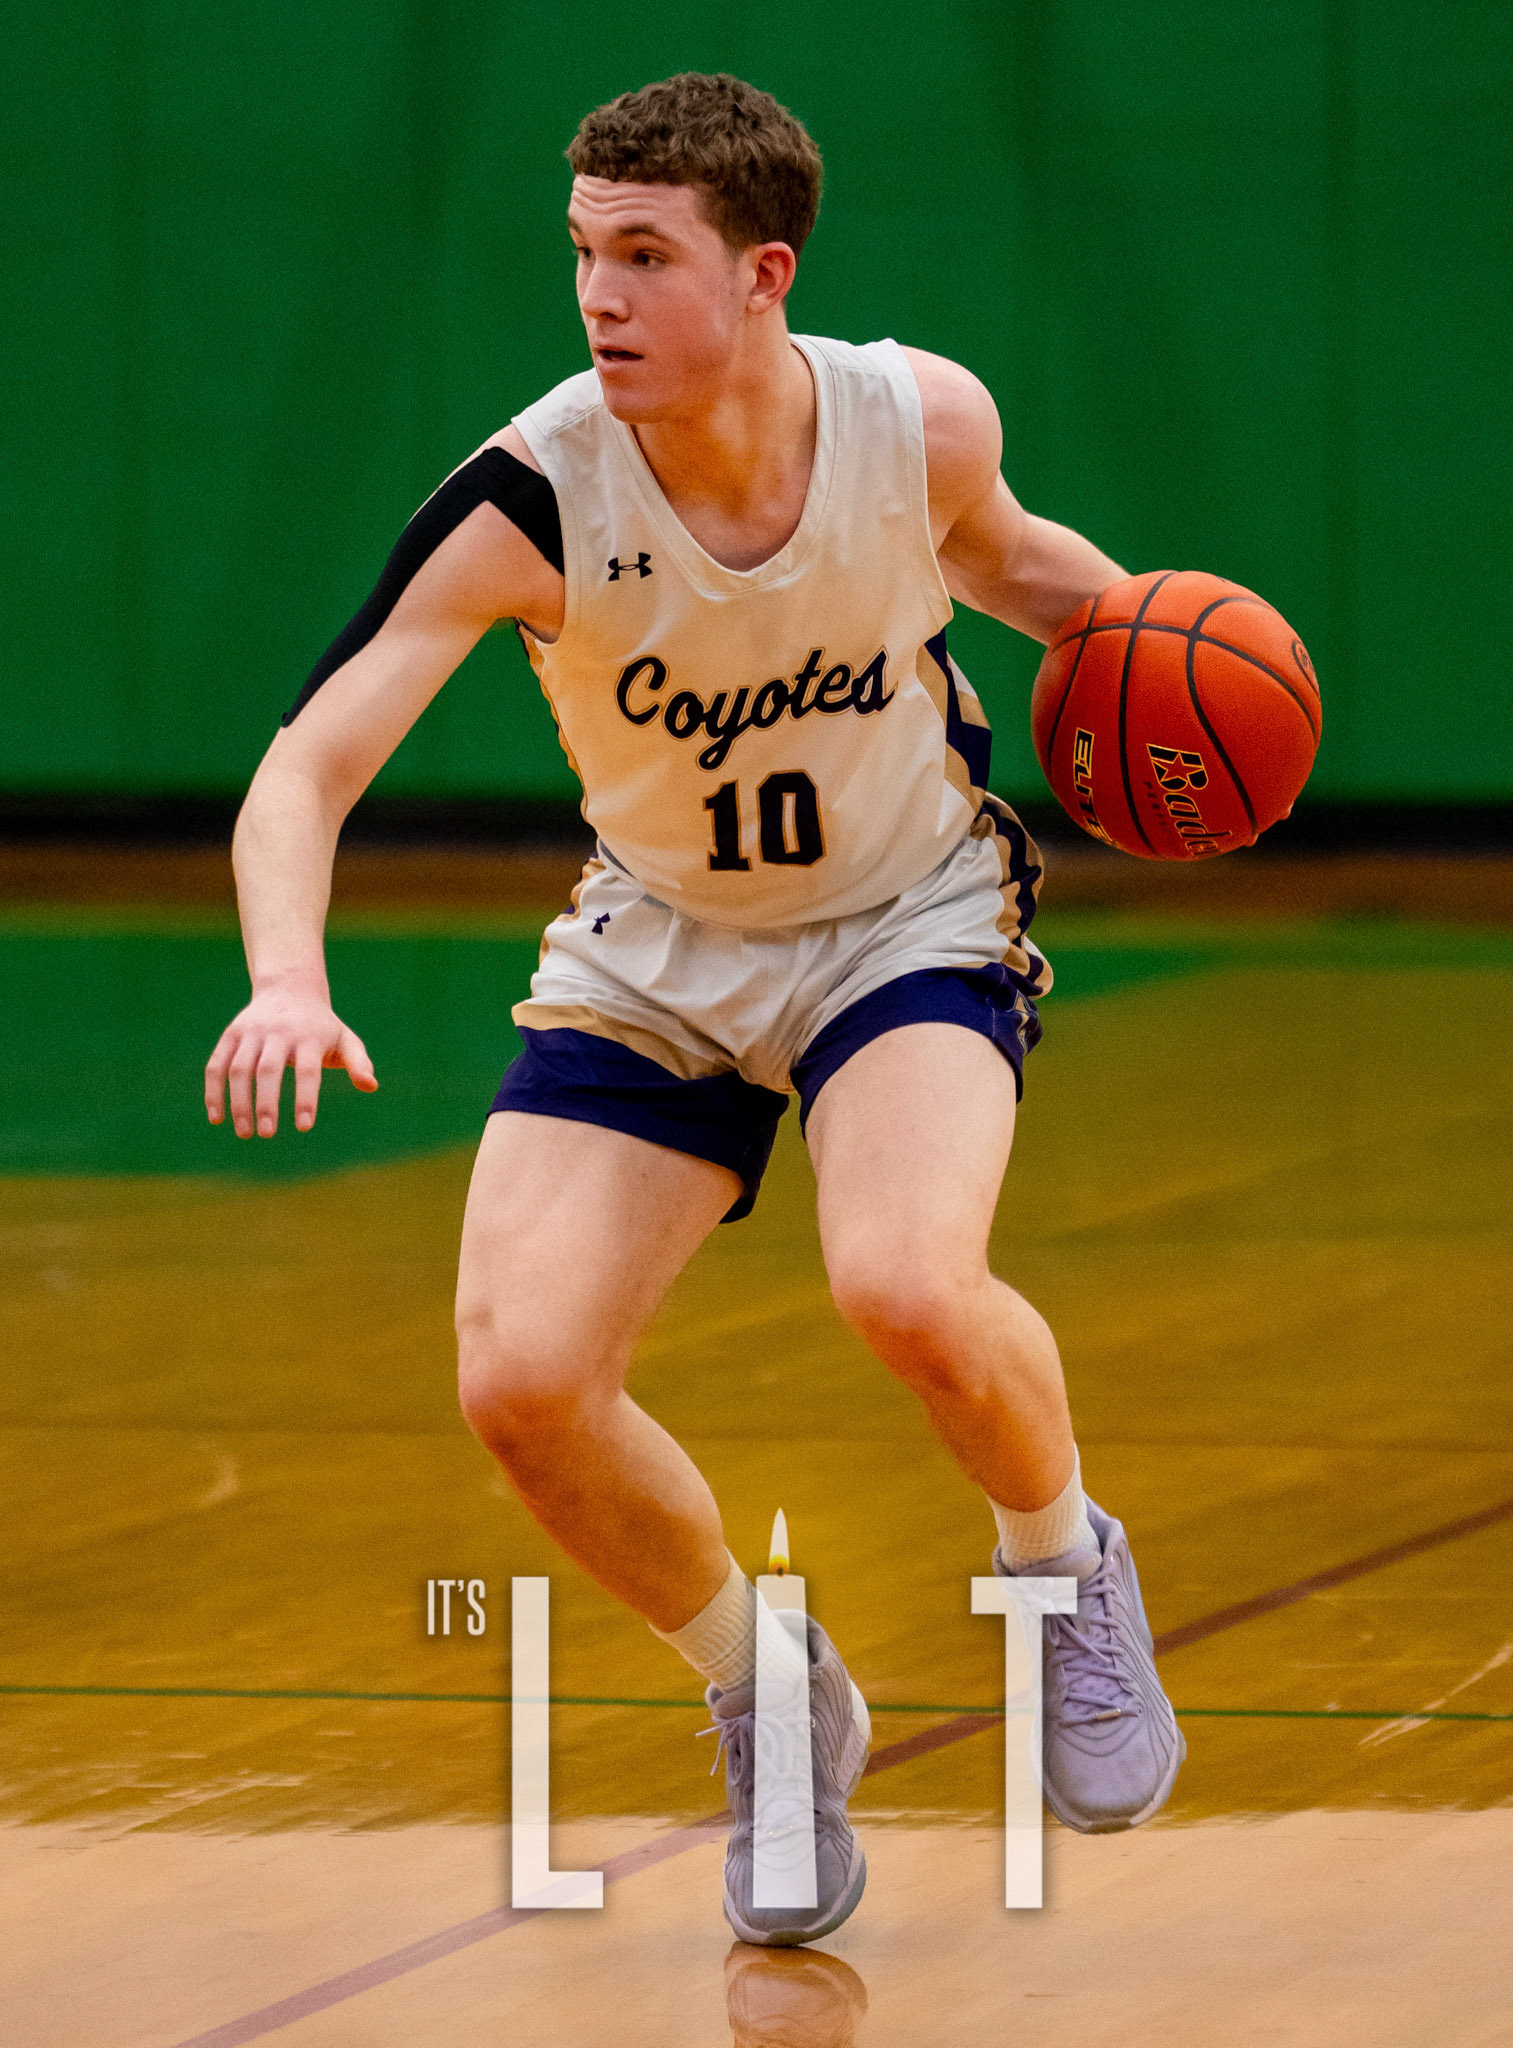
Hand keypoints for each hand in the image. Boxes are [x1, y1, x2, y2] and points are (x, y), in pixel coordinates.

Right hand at [204, 990, 377, 1137]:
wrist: (290, 989)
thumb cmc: (321, 1026)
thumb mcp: (345, 1040)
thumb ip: (358, 1063)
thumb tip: (370, 1086)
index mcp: (310, 1037)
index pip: (308, 1071)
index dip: (305, 1098)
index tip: (304, 1127)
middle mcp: (279, 1032)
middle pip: (269, 1070)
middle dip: (266, 1103)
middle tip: (268, 1134)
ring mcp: (252, 1033)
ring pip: (239, 1069)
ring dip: (238, 1102)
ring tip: (245, 1133)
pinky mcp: (231, 1035)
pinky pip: (217, 1065)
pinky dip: (214, 1091)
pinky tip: (217, 1119)